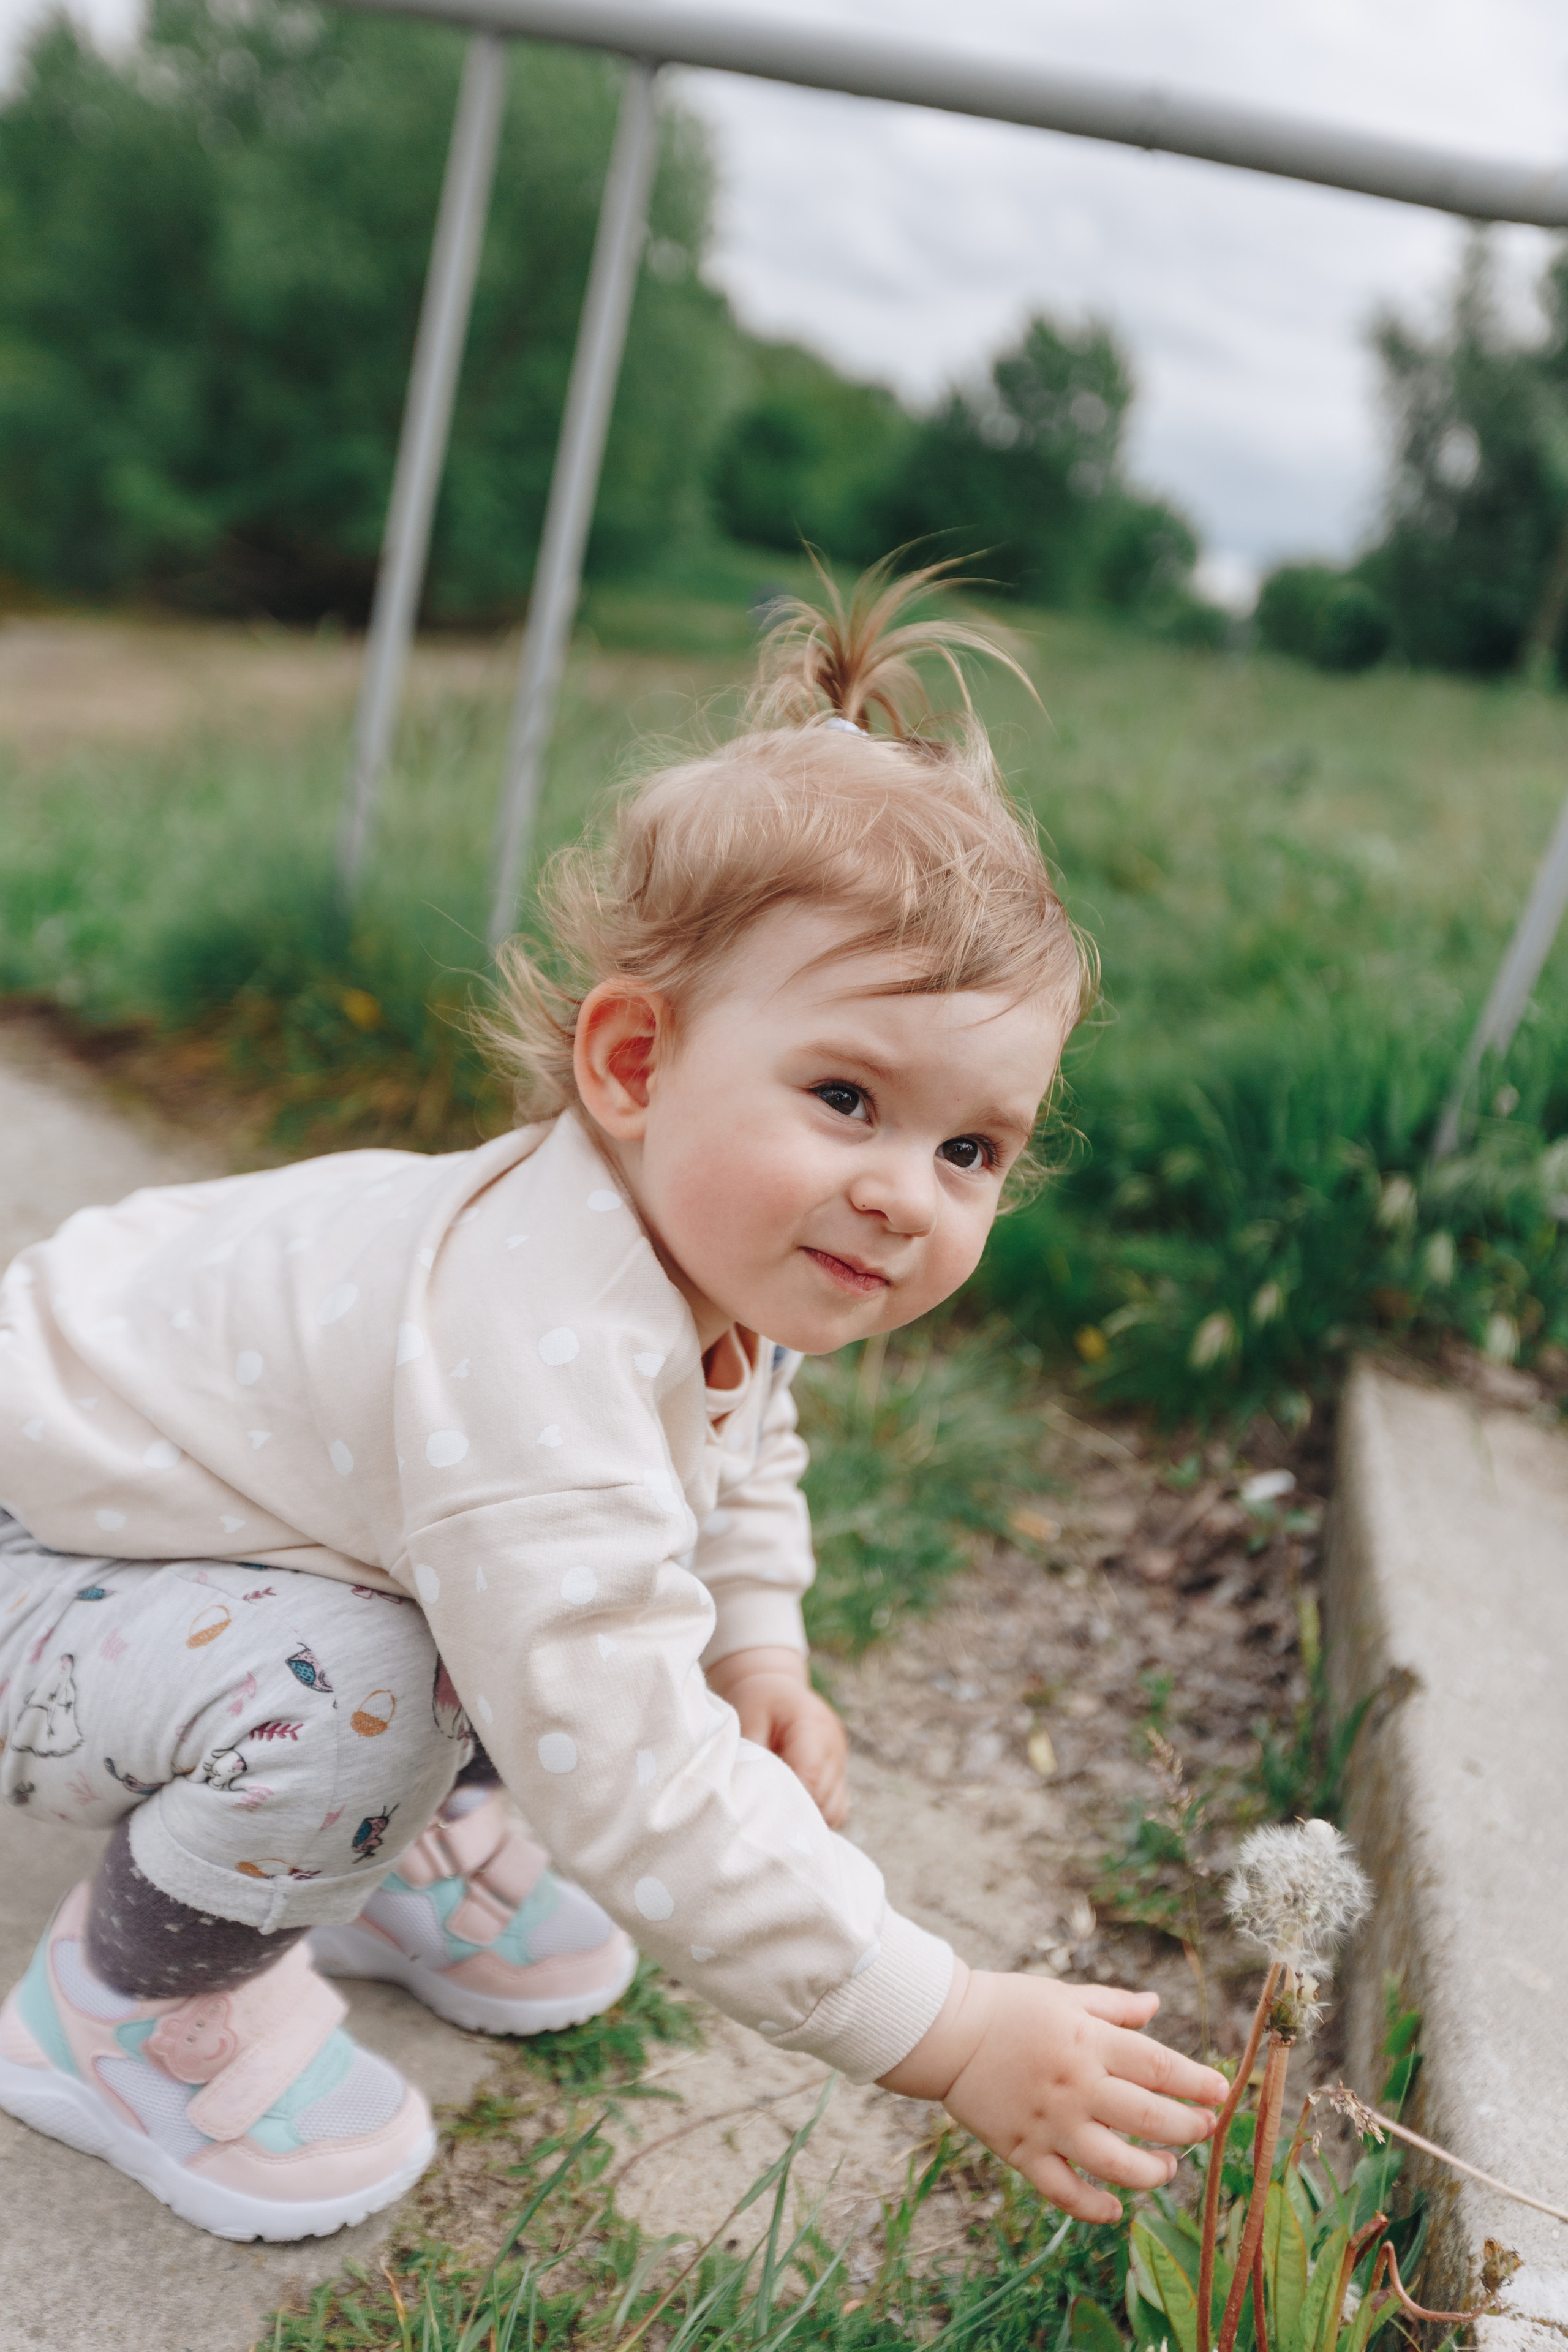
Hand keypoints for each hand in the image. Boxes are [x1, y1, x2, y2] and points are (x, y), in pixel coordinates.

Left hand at [705, 1646, 850, 1827]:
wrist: (777, 1687)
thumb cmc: (759, 1700)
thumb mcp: (747, 1716)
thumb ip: (750, 1753)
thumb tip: (745, 1792)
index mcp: (813, 1725)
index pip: (810, 1775)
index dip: (788, 1799)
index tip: (762, 1813)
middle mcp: (835, 1746)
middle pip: (823, 1798)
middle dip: (795, 1811)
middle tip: (763, 1817)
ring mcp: (841, 1761)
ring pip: (834, 1810)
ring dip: (808, 1816)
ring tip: (778, 1812)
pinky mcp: (840, 1773)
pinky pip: (837, 1809)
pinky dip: (817, 1815)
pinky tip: (794, 1810)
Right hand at [880, 1964, 1226, 2221]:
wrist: (947, 2032)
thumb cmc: (1009, 2006)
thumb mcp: (1065, 1995)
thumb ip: (1114, 2006)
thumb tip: (1156, 2005)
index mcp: (1087, 2041)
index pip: (1158, 2067)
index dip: (1196, 2082)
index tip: (1222, 2092)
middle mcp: (1075, 2086)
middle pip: (1149, 2119)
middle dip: (1189, 2129)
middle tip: (1204, 2129)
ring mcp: (1050, 2124)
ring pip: (1116, 2164)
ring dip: (1153, 2173)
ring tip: (1167, 2169)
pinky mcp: (1023, 2152)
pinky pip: (1065, 2192)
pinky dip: (1095, 2207)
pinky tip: (1116, 2208)